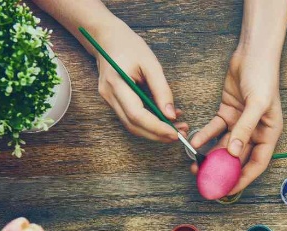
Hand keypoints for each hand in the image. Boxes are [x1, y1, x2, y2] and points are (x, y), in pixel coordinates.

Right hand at [92, 20, 186, 141]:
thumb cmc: (129, 46)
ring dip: (154, 132)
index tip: (176, 133)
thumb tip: (171, 115)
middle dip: (158, 135)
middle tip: (180, 135)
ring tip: (177, 129)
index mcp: (116, 83)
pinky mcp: (113, 101)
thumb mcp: (151, 64)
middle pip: (134, 125)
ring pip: (132, 125)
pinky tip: (165, 120)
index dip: (157, 128)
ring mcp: (109, 100)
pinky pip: (131, 118)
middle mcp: (109, 95)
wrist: (107, 38)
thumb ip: (162, 90)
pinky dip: (148, 123)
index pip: (137, 115)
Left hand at [189, 50, 282, 194]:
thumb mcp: (257, 104)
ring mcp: (240, 124)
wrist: (253, 53)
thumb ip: (245, 129)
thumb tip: (233, 152)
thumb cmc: (263, 76)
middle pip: (238, 158)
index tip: (228, 190)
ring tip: (196, 166)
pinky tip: (195, 143)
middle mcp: (255, 132)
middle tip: (207, 181)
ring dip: (211, 156)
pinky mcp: (227, 113)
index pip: (257, 163)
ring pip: (224, 146)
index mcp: (269, 134)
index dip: (243, 178)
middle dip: (223, 170)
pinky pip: (215, 129)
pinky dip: (205, 136)